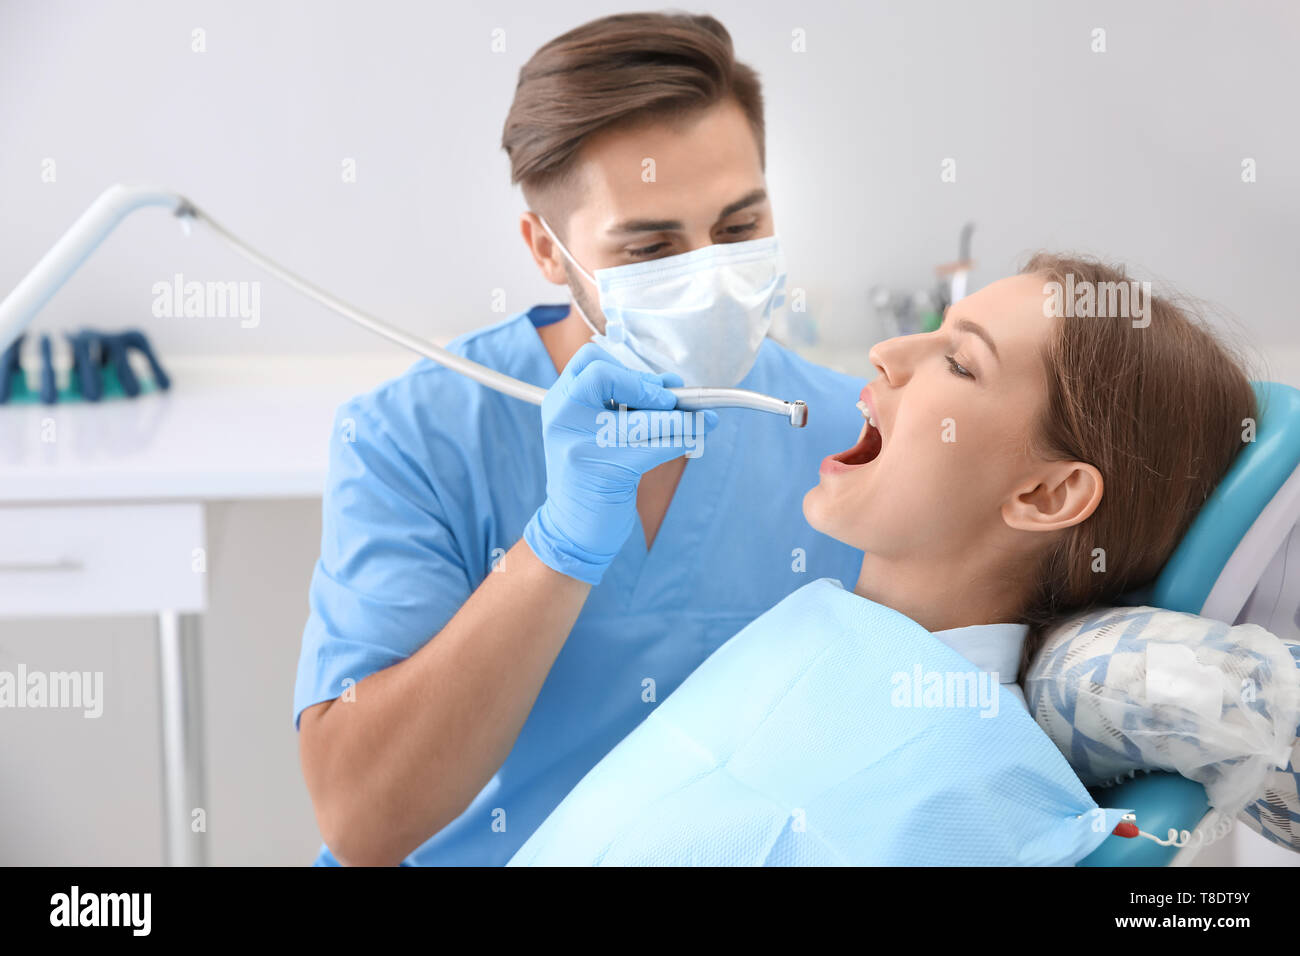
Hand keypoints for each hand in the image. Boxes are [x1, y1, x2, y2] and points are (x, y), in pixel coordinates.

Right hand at [523, 343, 716, 583]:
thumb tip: (672, 383)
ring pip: (640, 418)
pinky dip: (680, 440)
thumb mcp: (596, 433)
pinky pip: (653, 447)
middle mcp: (562, 418)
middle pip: (604, 376)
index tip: (655, 386)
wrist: (572, 529)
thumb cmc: (594, 476)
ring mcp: (579, 445)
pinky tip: (694, 440)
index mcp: (559, 402)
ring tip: (703, 421)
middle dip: (646, 386)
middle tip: (671, 402)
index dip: (627, 369)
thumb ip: (625, 405)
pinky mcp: (603, 471)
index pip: (589, 362)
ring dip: (680, 419)